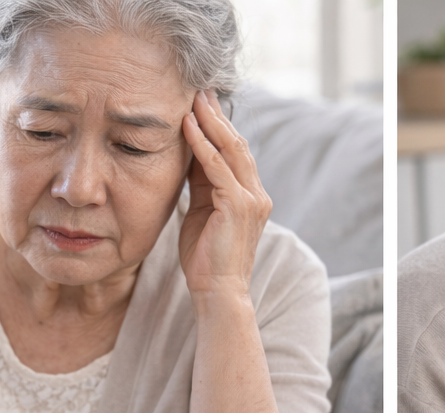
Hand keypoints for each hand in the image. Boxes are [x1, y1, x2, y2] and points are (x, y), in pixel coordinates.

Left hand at [178, 90, 271, 296]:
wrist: (219, 291)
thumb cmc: (206, 259)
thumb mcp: (201, 214)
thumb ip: (200, 186)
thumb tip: (188, 157)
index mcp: (250, 196)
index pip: (235, 153)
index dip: (219, 126)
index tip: (202, 103)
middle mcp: (257, 194)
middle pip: (237, 144)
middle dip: (217, 115)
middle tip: (199, 89)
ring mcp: (251, 199)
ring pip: (231, 150)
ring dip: (210, 121)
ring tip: (192, 99)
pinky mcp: (238, 206)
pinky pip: (217, 166)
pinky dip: (201, 144)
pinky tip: (187, 126)